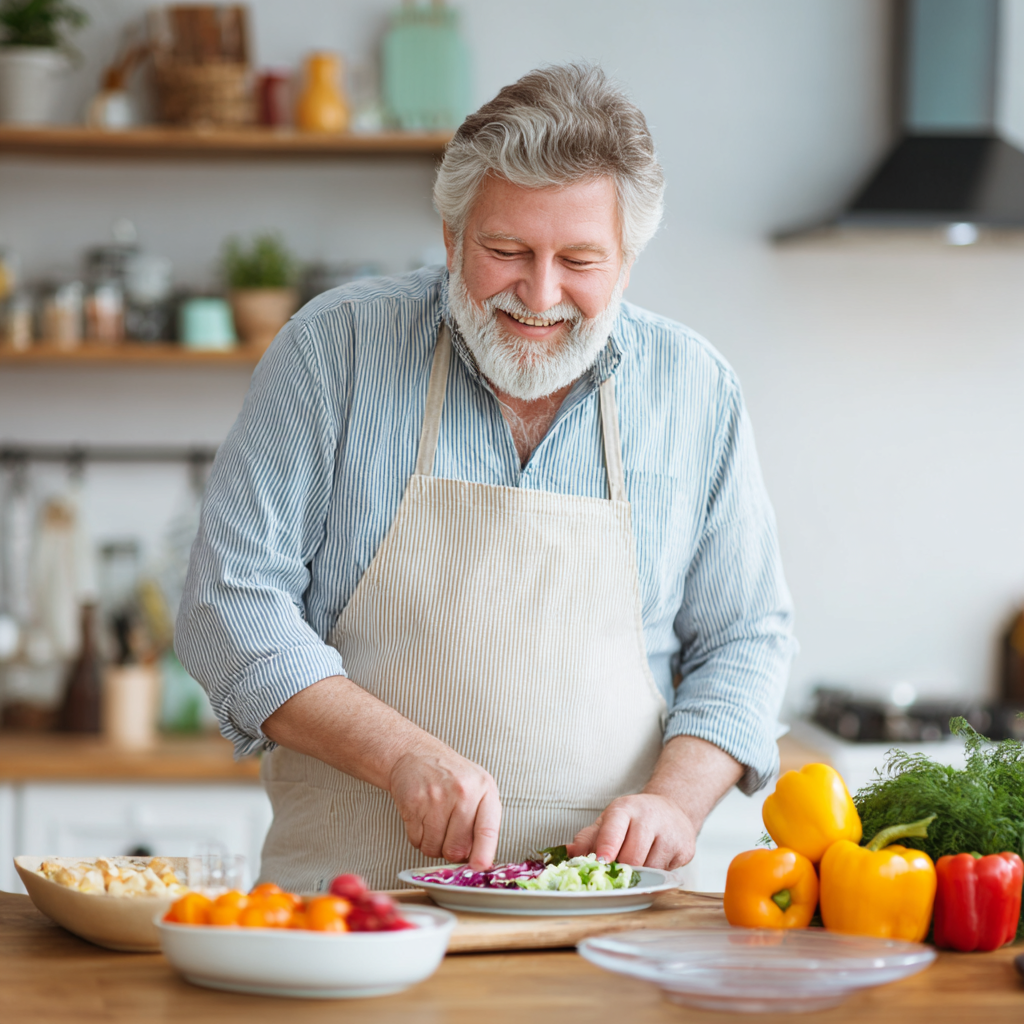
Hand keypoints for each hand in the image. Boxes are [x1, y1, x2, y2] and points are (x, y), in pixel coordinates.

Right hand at [388, 745, 501, 869]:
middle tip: (450, 837)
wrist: (417, 755)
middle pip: (457, 847)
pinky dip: (418, 838)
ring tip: (435, 824)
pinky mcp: (413, 802)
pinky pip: (416, 841)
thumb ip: (483, 821)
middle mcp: (462, 792)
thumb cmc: (452, 776)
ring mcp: (436, 797)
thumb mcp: (478, 788)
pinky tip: (422, 818)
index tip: (479, 867)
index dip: (483, 853)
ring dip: (433, 845)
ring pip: (434, 848)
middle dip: (452, 851)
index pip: (487, 829)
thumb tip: (481, 861)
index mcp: (484, 789)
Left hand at [565, 793, 697, 869]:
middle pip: (632, 856)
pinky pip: (667, 873)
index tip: (600, 862)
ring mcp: (671, 832)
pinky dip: (657, 875)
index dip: (607, 848)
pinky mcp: (686, 848)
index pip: (614, 829)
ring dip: (640, 876)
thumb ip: (587, 838)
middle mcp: (649, 817)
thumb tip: (568, 852)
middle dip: (622, 870)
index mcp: (625, 809)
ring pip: (650, 869)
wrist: (672, 809)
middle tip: (616, 874)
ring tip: (637, 865)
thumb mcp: (608, 822)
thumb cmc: (633, 820)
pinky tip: (655, 861)